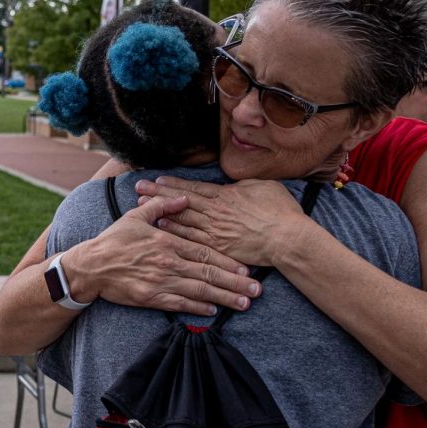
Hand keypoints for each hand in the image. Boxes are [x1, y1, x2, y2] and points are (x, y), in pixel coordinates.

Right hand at [70, 194, 262, 314]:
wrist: (91, 266)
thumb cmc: (114, 240)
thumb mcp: (137, 216)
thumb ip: (163, 205)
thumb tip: (184, 197)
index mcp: (167, 242)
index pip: (205, 253)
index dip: (228, 262)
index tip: (247, 269)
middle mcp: (168, 263)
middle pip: (208, 275)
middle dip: (235, 284)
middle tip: (256, 291)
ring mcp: (160, 282)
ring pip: (198, 292)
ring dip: (223, 299)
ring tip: (243, 304)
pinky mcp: (151, 298)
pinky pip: (179, 304)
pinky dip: (197, 308)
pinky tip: (213, 311)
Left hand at [135, 177, 309, 268]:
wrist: (287, 238)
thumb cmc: (279, 210)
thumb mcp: (261, 186)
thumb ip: (240, 186)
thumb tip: (229, 185)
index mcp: (226, 195)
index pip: (193, 188)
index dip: (173, 184)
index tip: (157, 179)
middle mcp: (216, 212)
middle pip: (181, 201)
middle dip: (158, 194)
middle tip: (138, 188)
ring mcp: (215, 230)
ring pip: (182, 219)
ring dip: (160, 211)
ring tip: (141, 205)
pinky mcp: (218, 248)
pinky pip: (192, 239)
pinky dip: (175, 232)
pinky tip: (161, 227)